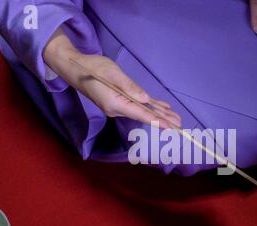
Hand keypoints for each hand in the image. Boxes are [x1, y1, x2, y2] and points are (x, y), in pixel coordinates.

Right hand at [43, 29, 180, 128]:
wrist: (76, 68)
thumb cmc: (93, 68)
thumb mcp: (112, 74)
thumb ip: (130, 88)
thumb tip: (145, 100)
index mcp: (116, 103)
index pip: (140, 114)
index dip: (156, 120)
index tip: (169, 127)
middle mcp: (118, 108)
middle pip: (144, 115)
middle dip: (162, 120)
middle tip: (180, 126)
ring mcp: (119, 105)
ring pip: (143, 111)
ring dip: (159, 114)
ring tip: (176, 119)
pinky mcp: (119, 100)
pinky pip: (138, 105)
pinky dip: (150, 106)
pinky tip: (162, 108)